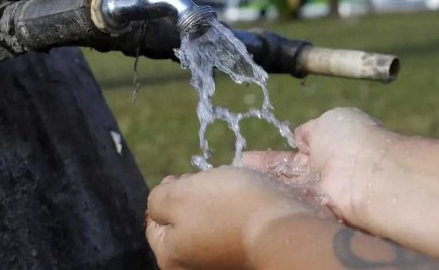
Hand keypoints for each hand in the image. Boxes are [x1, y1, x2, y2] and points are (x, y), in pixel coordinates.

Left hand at [145, 166, 320, 269]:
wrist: (284, 228)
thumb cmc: (227, 207)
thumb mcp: (179, 194)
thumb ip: (158, 198)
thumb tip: (160, 202)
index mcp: (170, 256)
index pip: (154, 222)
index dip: (167, 193)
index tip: (184, 176)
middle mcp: (193, 267)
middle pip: (183, 223)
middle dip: (193, 198)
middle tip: (209, 181)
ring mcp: (221, 263)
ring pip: (210, 224)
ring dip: (217, 204)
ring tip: (232, 189)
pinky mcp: (245, 257)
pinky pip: (233, 230)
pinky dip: (237, 214)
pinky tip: (248, 202)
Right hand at [243, 107, 399, 222]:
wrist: (368, 176)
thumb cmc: (351, 141)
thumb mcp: (328, 121)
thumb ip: (310, 130)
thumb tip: (299, 136)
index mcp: (327, 146)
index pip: (293, 153)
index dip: (271, 157)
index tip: (247, 157)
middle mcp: (321, 173)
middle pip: (285, 174)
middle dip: (261, 172)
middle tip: (235, 170)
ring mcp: (317, 194)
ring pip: (284, 189)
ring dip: (262, 186)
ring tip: (234, 182)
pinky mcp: (314, 213)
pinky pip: (288, 205)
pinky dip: (269, 200)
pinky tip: (247, 197)